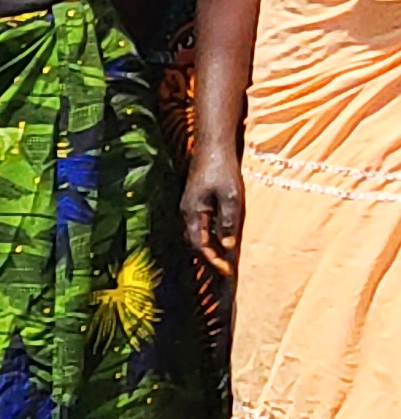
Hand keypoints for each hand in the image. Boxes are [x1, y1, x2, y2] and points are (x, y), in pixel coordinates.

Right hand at [184, 146, 244, 280]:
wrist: (212, 147)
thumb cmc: (222, 170)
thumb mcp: (231, 197)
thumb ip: (228, 222)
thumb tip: (228, 246)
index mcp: (193, 212)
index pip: (199, 244)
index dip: (212, 260)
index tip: (227, 272)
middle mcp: (187, 212)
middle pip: (194, 242)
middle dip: (208, 257)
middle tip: (225, 269)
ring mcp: (189, 206)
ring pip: (195, 234)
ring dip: (208, 248)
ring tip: (223, 258)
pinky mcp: (195, 200)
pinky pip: (199, 225)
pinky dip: (208, 237)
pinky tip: (220, 238)